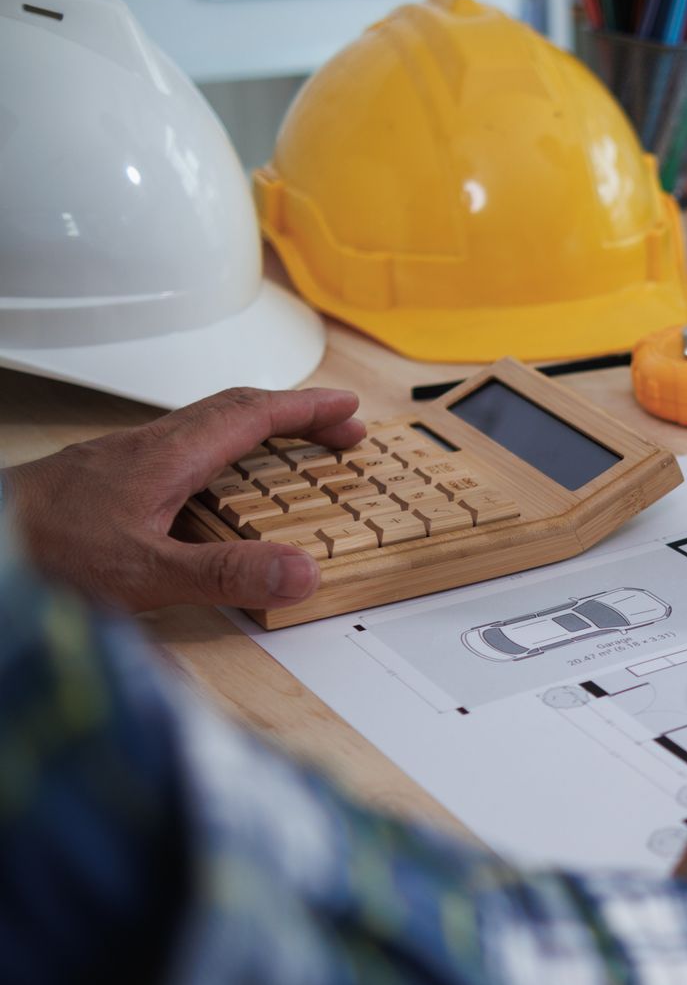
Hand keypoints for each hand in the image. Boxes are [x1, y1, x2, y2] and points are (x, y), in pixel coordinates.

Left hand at [3, 387, 364, 610]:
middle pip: (235, 411)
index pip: (252, 414)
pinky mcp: (105, 479)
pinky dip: (220, 452)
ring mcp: (123, 460)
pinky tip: (212, 484)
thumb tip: (301, 571)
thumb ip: (225, 574)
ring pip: (205, 426)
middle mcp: (147, 448)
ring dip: (257, 430)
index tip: (348, 409)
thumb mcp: (143, 573)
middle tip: (337, 430)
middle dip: (294, 415)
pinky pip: (180, 447)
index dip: (306, 409)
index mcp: (168, 457)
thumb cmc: (41, 551)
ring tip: (288, 450)